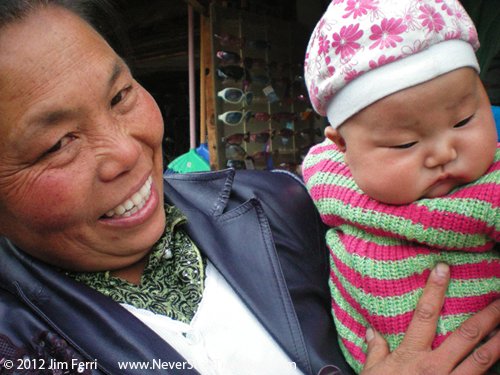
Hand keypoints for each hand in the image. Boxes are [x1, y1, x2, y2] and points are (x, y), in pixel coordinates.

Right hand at [361, 263, 499, 374]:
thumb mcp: (372, 373)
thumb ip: (375, 351)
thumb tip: (371, 331)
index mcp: (411, 354)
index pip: (425, 314)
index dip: (435, 289)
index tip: (444, 268)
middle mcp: (435, 366)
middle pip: (465, 335)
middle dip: (486, 316)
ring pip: (482, 359)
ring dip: (498, 341)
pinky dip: (493, 370)